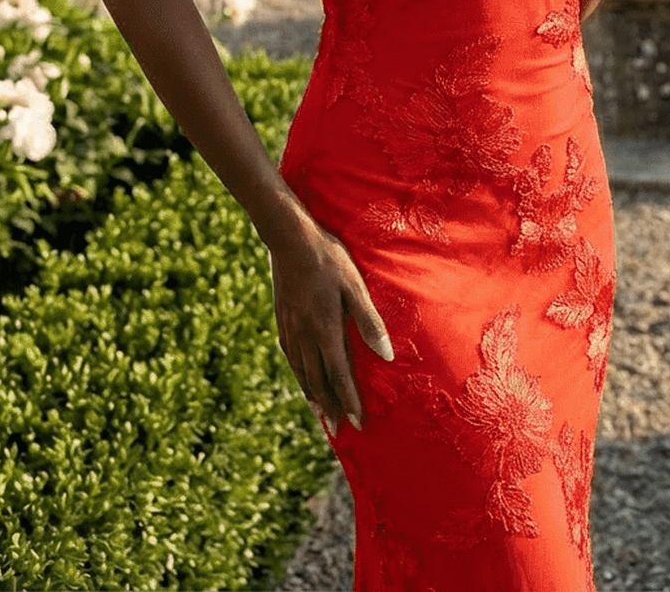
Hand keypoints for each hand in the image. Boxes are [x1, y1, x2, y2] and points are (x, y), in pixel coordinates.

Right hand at [269, 217, 393, 437]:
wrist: (290, 240)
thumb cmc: (329, 260)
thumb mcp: (355, 286)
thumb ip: (369, 322)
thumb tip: (387, 355)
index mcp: (326, 330)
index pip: (340, 376)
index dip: (349, 401)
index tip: (357, 424)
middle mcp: (306, 336)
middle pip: (318, 381)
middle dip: (330, 406)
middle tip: (338, 429)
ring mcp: (291, 328)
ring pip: (301, 371)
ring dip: (313, 395)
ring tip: (320, 413)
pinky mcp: (282, 318)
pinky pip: (290, 355)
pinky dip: (297, 373)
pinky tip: (300, 375)